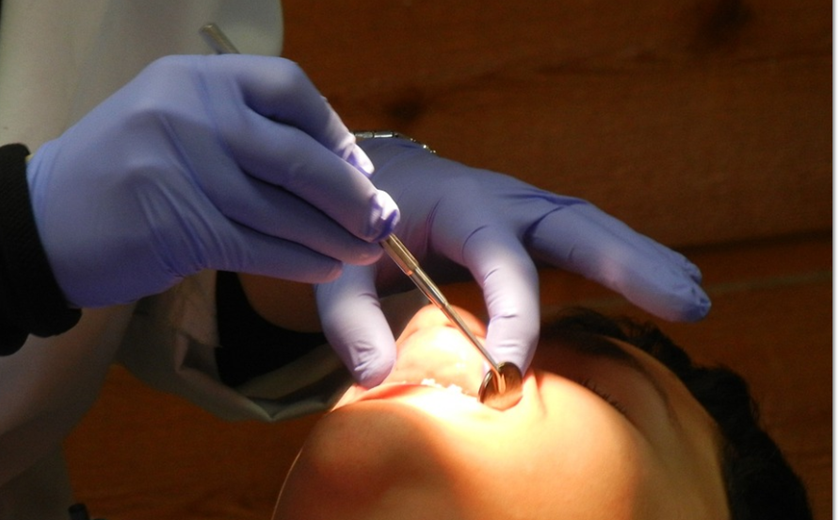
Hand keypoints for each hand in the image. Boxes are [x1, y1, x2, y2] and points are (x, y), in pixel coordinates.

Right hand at [27, 55, 397, 307]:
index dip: (332, 130)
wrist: (37, 223)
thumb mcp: (166, 119)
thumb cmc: (113, 173)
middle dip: (349, 194)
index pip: (286, 87)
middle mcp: (189, 114)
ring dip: (332, 236)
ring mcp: (182, 170)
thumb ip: (234, 126)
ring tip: (362, 252)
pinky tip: (322, 270)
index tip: (356, 166)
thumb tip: (329, 161)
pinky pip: (259, 246)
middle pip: (296, 155)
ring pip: (283, 209)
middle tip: (381, 220)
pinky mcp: (179, 228)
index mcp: (191, 77)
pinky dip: (298, 261)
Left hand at [316, 137, 709, 386]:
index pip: (498, 259)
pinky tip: (674, 286)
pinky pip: (589, 239)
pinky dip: (632, 260)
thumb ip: (351, 320)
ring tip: (695, 300)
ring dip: (646, 261)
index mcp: (458, 205)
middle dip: (628, 262)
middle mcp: (503, 199)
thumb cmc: (357, 227)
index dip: (512, 314)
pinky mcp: (537, 224)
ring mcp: (526, 207)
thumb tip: (375, 378)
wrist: (371, 180)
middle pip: (574, 225)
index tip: (510, 369)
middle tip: (683, 302)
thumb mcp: (339, 269)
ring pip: (593, 228)